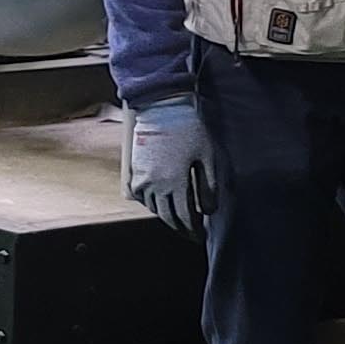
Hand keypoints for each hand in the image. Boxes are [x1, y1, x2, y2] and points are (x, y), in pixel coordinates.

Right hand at [124, 97, 212, 234]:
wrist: (162, 107)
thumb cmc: (189, 130)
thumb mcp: (207, 157)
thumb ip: (209, 187)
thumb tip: (209, 211)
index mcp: (175, 184)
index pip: (185, 218)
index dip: (193, 230)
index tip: (200, 236)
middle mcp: (156, 186)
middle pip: (168, 217)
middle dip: (180, 228)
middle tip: (190, 234)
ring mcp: (143, 179)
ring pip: (154, 208)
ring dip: (167, 217)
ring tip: (178, 220)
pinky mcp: (136, 171)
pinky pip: (142, 197)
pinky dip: (152, 205)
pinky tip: (161, 203)